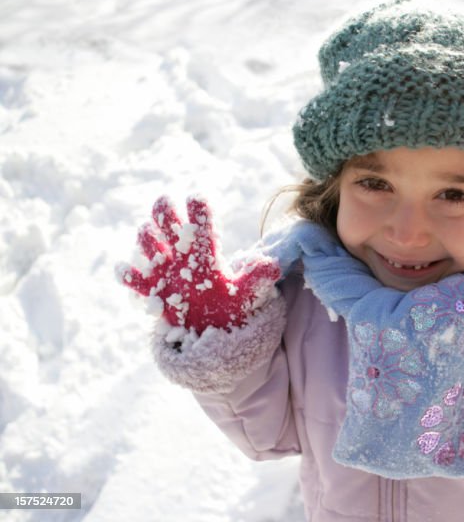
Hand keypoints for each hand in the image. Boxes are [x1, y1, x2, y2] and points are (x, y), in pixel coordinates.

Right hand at [118, 196, 279, 333]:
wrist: (211, 330)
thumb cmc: (229, 305)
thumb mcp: (246, 294)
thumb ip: (256, 279)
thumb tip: (273, 266)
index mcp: (206, 251)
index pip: (203, 224)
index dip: (198, 210)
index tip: (195, 197)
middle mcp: (183, 255)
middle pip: (169, 223)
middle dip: (165, 212)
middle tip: (164, 204)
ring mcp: (165, 271)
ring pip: (149, 243)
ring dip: (147, 238)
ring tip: (152, 240)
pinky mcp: (153, 291)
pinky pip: (134, 279)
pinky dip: (128, 273)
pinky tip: (126, 269)